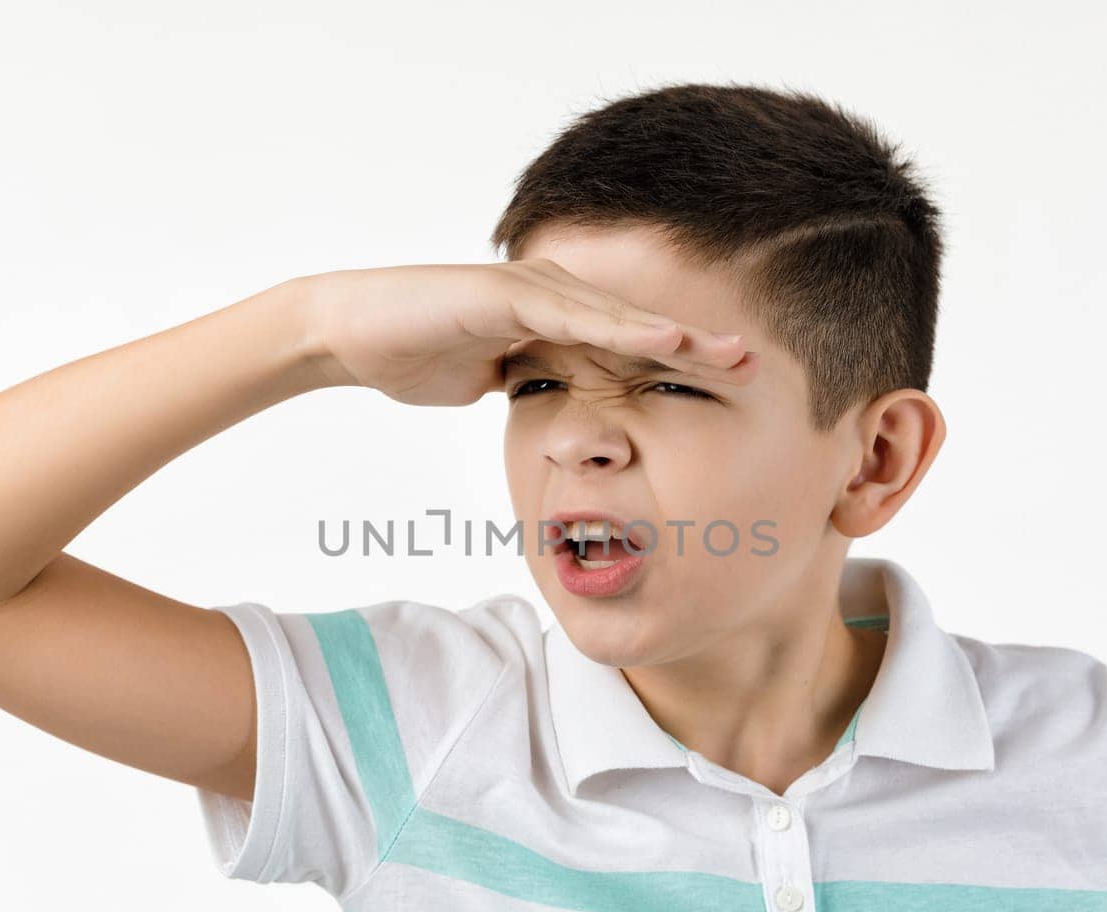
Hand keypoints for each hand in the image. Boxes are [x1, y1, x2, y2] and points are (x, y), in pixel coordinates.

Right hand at [297, 258, 756, 405]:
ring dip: (677, 337)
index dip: (682, 369)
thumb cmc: (416, 356)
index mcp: (555, 324)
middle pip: (638, 329)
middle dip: (698, 349)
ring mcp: (532, 290)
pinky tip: (665, 341)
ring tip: (729, 355)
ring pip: (618, 318)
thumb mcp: (493, 384)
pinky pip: (573, 314)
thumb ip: (533, 391)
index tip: (732, 392)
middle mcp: (553, 299)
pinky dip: (621, 329)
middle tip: (757, 367)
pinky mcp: (505, 292)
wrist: (349, 334)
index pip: (630, 351)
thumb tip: (563, 425)